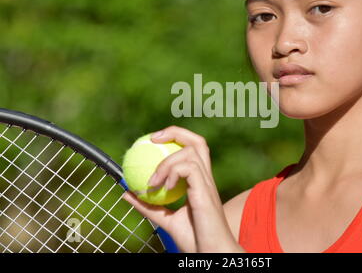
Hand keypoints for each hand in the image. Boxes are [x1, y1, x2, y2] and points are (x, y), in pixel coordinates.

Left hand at [122, 125, 244, 252]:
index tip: (153, 141)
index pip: (193, 149)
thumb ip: (150, 206)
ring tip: (153, 181)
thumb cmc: (194, 239)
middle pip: (197, 141)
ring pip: (190, 151)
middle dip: (176, 132)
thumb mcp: (166, 220)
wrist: (209, 252)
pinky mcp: (205, 190)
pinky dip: (172, 172)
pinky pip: (188, 167)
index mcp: (199, 181)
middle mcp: (206, 178)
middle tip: (153, 139)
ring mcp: (207, 183)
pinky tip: (164, 187)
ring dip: (166, 162)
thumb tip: (127, 193)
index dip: (175, 138)